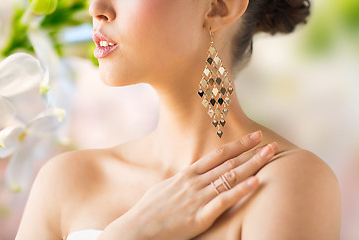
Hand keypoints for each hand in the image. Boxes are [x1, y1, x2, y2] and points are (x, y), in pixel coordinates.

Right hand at [99, 130, 278, 239]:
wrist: (136, 230)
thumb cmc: (147, 213)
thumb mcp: (162, 191)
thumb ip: (179, 184)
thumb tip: (186, 179)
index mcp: (185, 176)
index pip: (215, 156)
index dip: (236, 145)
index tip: (252, 137)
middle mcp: (193, 183)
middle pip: (227, 163)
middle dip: (250, 151)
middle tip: (269, 141)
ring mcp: (197, 198)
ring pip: (230, 177)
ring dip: (252, 164)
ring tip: (270, 155)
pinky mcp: (200, 216)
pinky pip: (224, 200)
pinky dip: (241, 190)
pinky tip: (256, 182)